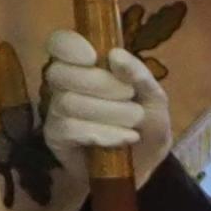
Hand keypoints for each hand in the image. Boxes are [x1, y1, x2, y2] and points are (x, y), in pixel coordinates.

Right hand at [39, 28, 173, 181]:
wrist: (143, 168)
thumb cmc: (145, 126)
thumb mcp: (155, 101)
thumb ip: (141, 76)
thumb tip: (116, 55)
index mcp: (84, 66)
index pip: (59, 43)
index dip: (71, 46)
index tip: (94, 57)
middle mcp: (64, 85)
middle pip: (61, 73)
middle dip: (102, 84)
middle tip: (129, 97)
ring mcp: (56, 111)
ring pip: (68, 102)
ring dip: (109, 113)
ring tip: (134, 124)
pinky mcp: (56, 137)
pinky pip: (69, 128)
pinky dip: (103, 133)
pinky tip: (123, 139)